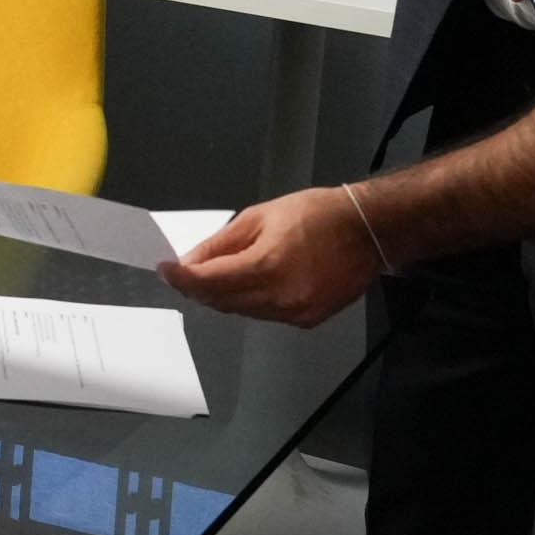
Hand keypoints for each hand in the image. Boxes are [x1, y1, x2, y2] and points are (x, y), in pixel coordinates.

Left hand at [164, 187, 386, 326]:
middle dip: (198, 288)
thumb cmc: (319, 214)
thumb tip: (192, 261)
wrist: (369, 230)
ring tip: (215, 275)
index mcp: (267, 266)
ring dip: (223, 296)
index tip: (165, 269)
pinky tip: (249, 283)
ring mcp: (295, 313)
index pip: (209, 282)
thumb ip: (221, 243)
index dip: (181, 278)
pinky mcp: (307, 320)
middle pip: (222, 302)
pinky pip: (265, 315)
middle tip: (183, 273)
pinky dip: (250, 301)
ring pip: (242, 311)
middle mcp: (281, 297)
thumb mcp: (260, 216)